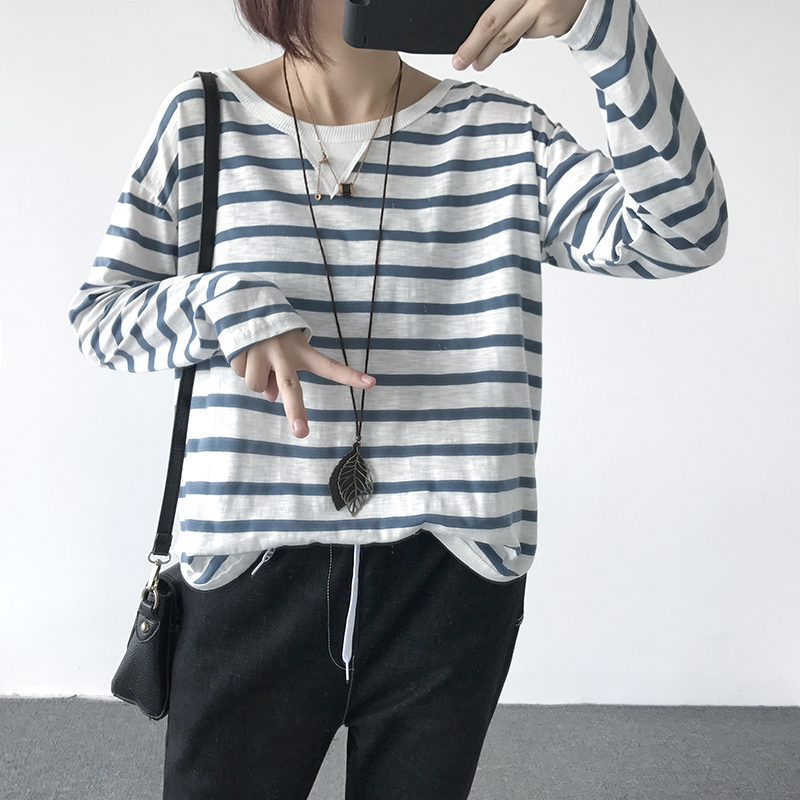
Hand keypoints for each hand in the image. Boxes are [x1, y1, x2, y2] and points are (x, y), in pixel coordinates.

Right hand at [230, 329, 374, 438]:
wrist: (245, 304)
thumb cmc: (274, 338)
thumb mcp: (285, 355)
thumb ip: (281, 379)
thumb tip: (271, 397)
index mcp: (302, 351)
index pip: (329, 366)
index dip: (349, 375)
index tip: (371, 383)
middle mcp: (284, 351)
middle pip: (291, 387)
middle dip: (296, 412)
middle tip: (302, 433)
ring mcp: (262, 350)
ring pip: (257, 385)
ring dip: (256, 378)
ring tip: (258, 357)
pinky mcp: (242, 347)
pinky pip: (240, 372)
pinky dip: (241, 366)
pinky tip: (245, 350)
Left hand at [452, 0, 586, 71]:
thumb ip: (505, 3)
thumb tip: (482, 25)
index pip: (490, 12)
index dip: (474, 31)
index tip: (460, 47)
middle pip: (494, 23)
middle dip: (474, 46)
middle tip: (460, 62)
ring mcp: (542, 7)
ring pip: (509, 35)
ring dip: (490, 53)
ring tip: (477, 63)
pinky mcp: (552, 23)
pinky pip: (527, 33)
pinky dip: (523, 31)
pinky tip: (531, 21)